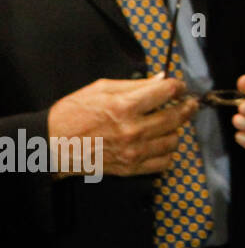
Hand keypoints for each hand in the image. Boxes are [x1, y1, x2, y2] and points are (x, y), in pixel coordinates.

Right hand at [45, 75, 192, 176]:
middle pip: (176, 117)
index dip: (177, 87)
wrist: (52, 145)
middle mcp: (132, 130)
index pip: (166, 92)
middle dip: (187, 106)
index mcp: (124, 107)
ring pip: (173, 140)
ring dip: (175, 130)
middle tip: (188, 103)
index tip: (179, 87)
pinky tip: (160, 143)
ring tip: (169, 124)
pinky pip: (163, 162)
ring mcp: (133, 152)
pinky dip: (166, 152)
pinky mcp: (130, 168)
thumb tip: (161, 79)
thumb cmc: (73, 113)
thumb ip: (135, 84)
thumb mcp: (101, 89)